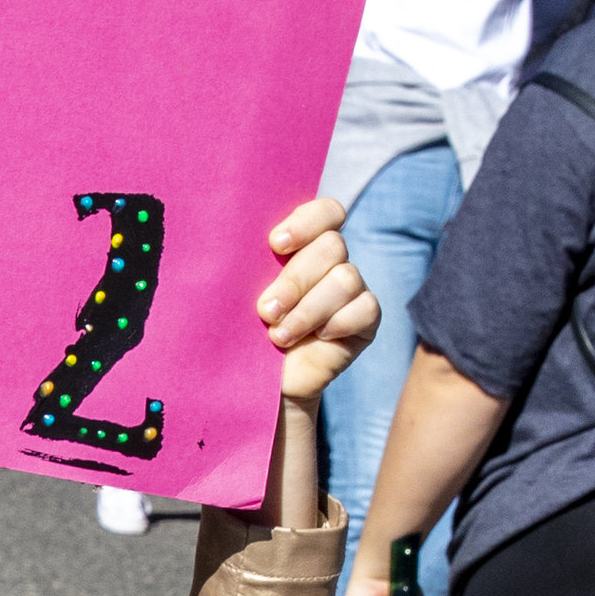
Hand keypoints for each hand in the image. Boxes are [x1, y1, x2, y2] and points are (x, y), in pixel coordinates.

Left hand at [257, 197, 376, 401]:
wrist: (258, 382)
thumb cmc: (243, 331)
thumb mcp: (238, 295)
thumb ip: (243, 263)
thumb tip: (228, 238)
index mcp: (303, 244)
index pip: (325, 213)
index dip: (307, 222)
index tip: (276, 244)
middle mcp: (331, 262)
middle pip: (331, 247)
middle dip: (295, 280)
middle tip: (266, 311)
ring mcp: (351, 290)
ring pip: (346, 278)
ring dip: (309, 309)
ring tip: (279, 336)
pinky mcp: (366, 320)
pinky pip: (366, 308)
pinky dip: (339, 322)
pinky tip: (318, 337)